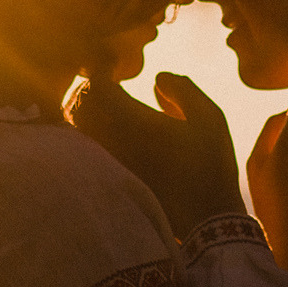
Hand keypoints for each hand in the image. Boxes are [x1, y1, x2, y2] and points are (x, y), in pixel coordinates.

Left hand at [71, 75, 244, 236]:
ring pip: (77, 128)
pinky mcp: (109, 180)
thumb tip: (157, 77)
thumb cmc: (210, 165)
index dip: (101, 69)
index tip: (114, 67)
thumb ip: (183, 90)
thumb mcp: (209, 118)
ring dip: (87, 112)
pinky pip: (86, 150)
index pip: (96, 85)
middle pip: (79, 105)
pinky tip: (111, 133)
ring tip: (107, 108)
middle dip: (89, 89)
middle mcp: (112, 141)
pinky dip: (90, 134)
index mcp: (135, 121)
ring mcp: (107, 163)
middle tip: (108, 85)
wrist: (205, 219)